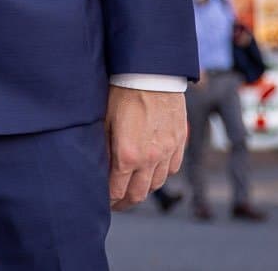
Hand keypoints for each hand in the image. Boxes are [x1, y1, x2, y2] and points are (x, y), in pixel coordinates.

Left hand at [105, 85, 186, 211]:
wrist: (151, 73)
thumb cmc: (121, 93)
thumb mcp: (104, 121)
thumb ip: (103, 149)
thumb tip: (98, 170)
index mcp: (127, 155)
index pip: (117, 191)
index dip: (109, 201)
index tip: (102, 201)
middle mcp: (150, 159)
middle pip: (138, 194)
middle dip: (125, 202)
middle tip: (116, 203)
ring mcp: (168, 152)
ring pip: (157, 184)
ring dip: (143, 189)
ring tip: (132, 187)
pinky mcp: (179, 142)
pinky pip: (172, 169)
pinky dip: (160, 175)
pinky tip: (151, 171)